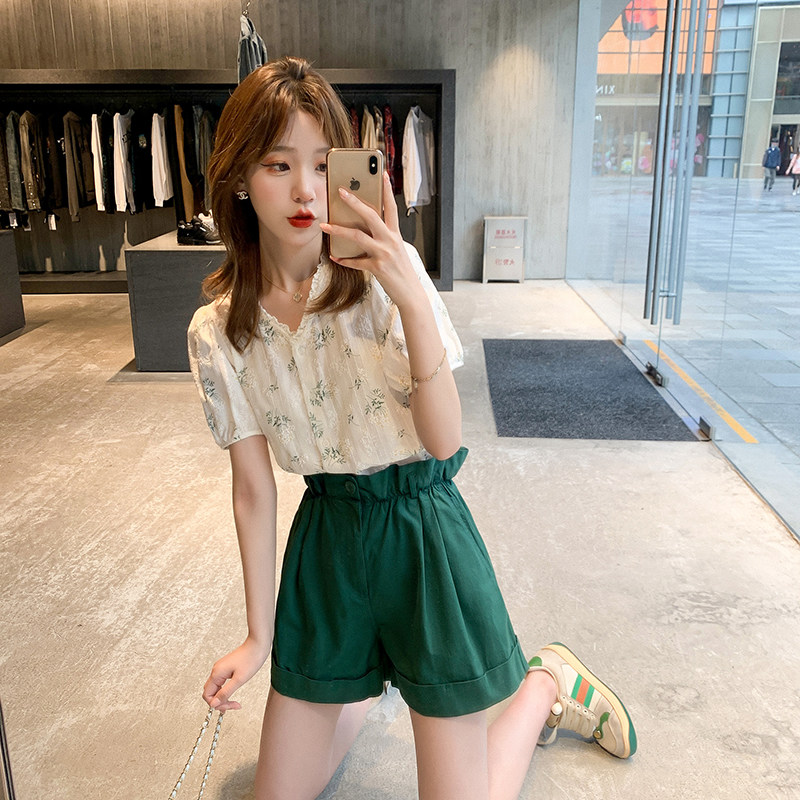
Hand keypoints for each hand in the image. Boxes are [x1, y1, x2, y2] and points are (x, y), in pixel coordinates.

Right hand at [202, 636, 269, 711]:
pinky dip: (226, 690)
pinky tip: (233, 692)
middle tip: (233, 705)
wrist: (258, 644)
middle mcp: (216, 670)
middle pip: (210, 692)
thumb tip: (214, 704)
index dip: (217, 704)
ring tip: (235, 702)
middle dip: (220, 702)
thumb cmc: (251, 659)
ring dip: (224, 697)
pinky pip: (221, 682)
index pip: (207, 695)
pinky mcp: (227, 667)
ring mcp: (221, 668)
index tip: (230, 707)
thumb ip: (225, 693)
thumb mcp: (239, 680)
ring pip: (216, 688)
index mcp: (217, 673)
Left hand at [319, 172, 426, 310]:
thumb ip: (383, 239)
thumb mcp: (396, 251)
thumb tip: (362, 231)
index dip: (387, 189)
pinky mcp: (377, 268)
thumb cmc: (401, 271)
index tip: (382, 173)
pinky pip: (356, 262)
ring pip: (358, 236)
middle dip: (354, 202)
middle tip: (340, 191)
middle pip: (371, 215)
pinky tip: (334, 257)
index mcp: (396, 234)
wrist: (410, 293)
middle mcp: (391, 241)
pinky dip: (343, 260)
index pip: (392, 207)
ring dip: (339, 229)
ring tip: (324, 225)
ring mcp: (384, 254)